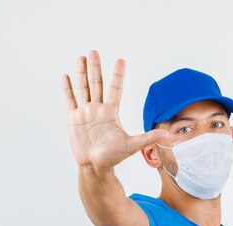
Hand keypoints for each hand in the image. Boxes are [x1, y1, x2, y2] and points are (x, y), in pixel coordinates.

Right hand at [61, 50, 167, 171]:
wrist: (95, 166)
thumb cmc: (113, 157)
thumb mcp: (131, 146)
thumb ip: (146, 138)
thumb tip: (165, 134)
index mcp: (111, 112)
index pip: (115, 89)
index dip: (117, 75)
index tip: (121, 60)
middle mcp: (98, 109)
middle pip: (96, 84)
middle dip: (95, 68)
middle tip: (94, 51)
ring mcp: (86, 112)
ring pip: (83, 88)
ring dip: (82, 73)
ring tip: (81, 58)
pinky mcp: (74, 119)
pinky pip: (70, 101)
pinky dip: (67, 89)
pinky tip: (66, 76)